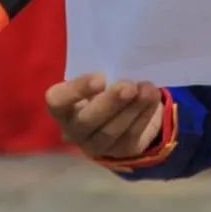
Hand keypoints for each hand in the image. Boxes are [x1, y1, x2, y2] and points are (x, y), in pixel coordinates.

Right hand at [46, 73, 164, 158]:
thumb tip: (121, 60)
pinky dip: (144, 115)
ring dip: (132, 109)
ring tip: (147, 90)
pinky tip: (152, 99)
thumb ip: (105, 69)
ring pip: (111, 131)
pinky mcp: (119, 151)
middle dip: (110, 103)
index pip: (58, 101)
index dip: (77, 90)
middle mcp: (74, 129)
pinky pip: (131, 136)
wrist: (125, 109)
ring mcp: (96, 145)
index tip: (101, 78)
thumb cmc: (106, 85)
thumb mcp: (101, 76)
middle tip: (129, 87)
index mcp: (63, 106)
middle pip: (87, 121)